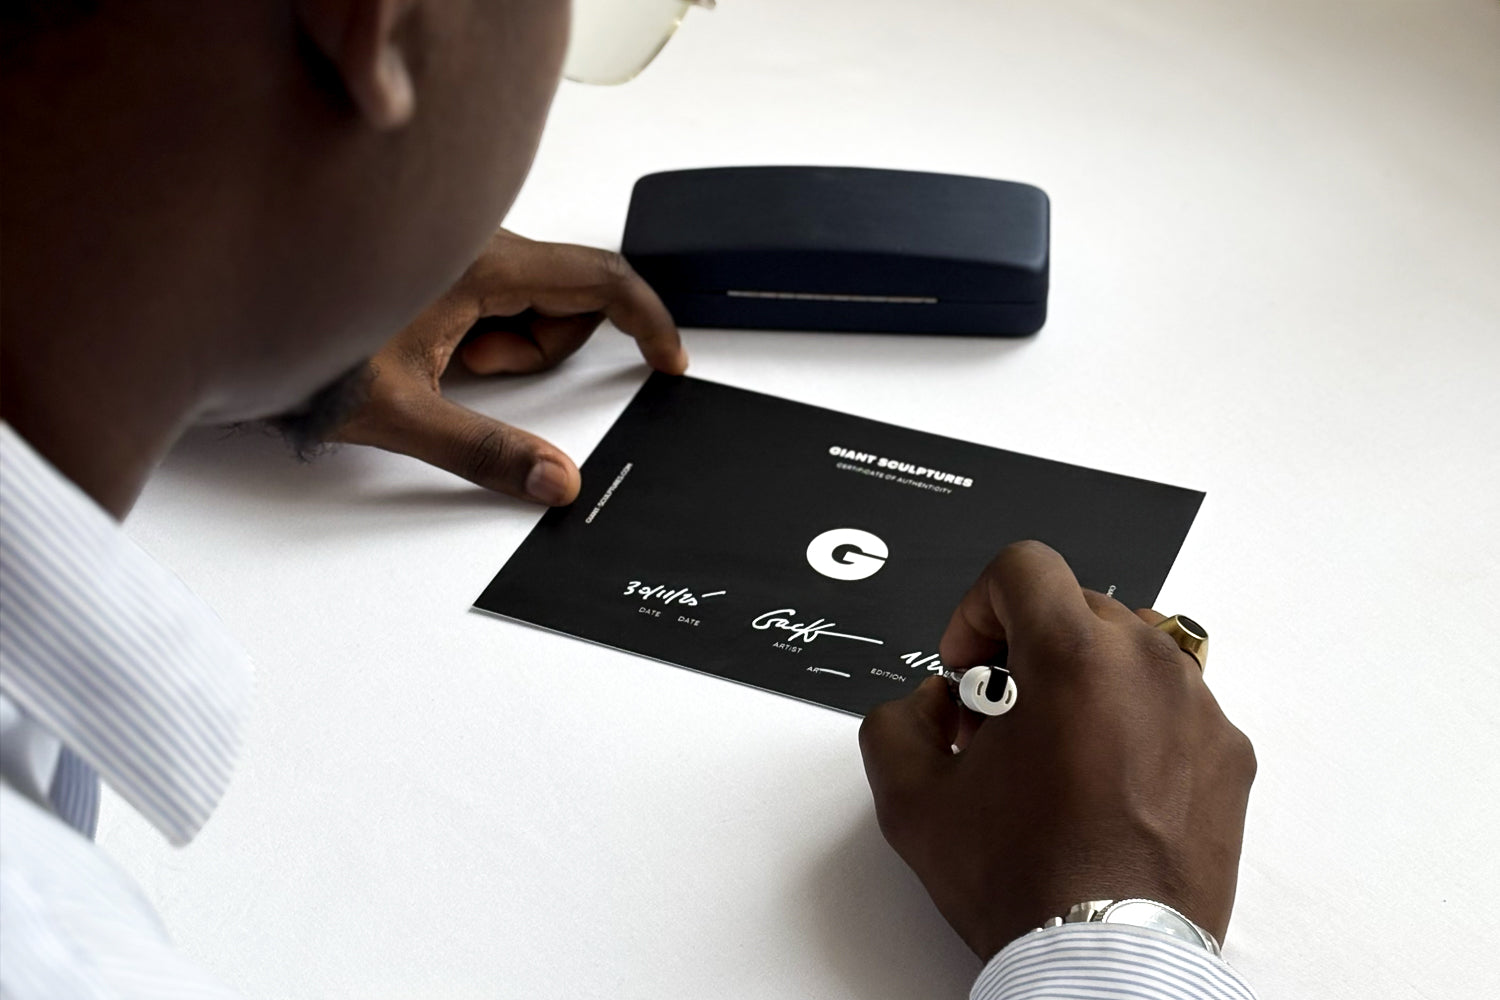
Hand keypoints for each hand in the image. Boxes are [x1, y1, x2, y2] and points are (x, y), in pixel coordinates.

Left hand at [333, 229, 686, 503]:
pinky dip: (478, 337)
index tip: (668, 360)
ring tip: (433, 360)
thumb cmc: (304, 349)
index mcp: (480, 260)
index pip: (599, 278)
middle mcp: (475, 241)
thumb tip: (557, 483)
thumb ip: (486, 451)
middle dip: (534, 352)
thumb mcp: (402, 412)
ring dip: (500, 348)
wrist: (228, 315)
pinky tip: (425, 347)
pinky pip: (493, 303)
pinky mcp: (439, 261)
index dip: (647, 320)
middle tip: (468, 374)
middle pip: (564, 300)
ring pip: (528, 305)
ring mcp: (456, 248)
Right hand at [858, 540, 1254, 960]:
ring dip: (1083, 681)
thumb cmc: (1027, 885)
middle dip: (1025, 649)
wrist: (1108, 963)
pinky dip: (1133, 724)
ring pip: (1129, 651)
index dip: (976, 605)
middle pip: (1077, 606)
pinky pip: (1172, 705)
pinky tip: (1103, 786)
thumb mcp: (912, 800)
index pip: (1024, 566)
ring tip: (1054, 753)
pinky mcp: (1229, 755)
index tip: (969, 661)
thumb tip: (928, 707)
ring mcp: (1200, 710)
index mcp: (1076, 659)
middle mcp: (1150, 667)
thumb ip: (895, 721)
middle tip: (998, 718)